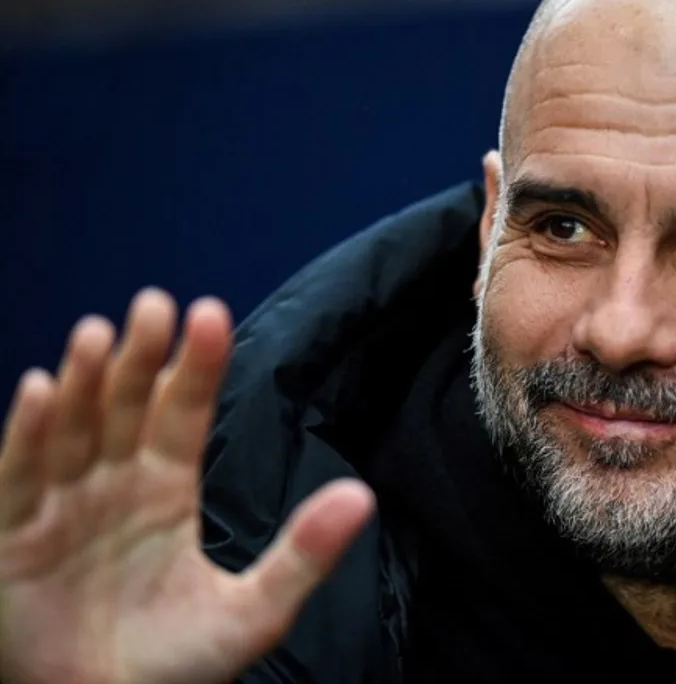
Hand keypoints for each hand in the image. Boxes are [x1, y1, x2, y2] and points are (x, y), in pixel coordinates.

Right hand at [0, 290, 374, 683]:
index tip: (209, 314)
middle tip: (155, 304)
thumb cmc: (177, 667)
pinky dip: (27, 437)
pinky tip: (39, 390)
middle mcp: (114, 486)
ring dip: (84, 382)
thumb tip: (363, 496)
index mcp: (167, 492)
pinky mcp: (15, 540)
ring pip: (73, 431)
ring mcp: (62, 509)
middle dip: (140, 358)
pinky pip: (19, 480)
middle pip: (127, 407)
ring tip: (101, 332)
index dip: (196, 367)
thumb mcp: (254, 610)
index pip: (183, 414)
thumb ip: (304, 553)